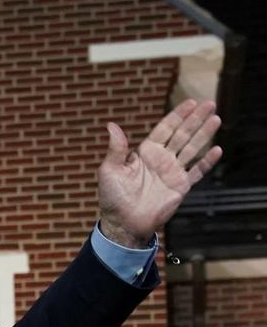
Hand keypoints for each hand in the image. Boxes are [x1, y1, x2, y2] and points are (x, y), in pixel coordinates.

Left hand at [97, 99, 221, 247]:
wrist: (123, 223)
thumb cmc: (112, 197)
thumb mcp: (110, 170)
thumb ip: (116, 149)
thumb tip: (111, 125)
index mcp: (145, 153)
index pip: (165, 129)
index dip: (178, 115)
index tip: (191, 102)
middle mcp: (161, 159)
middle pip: (182, 134)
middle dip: (196, 119)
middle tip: (210, 103)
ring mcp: (172, 172)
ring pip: (192, 149)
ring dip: (204, 134)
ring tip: (216, 119)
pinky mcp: (180, 187)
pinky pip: (197, 172)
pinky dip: (206, 161)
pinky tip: (217, 149)